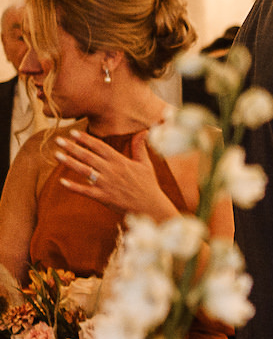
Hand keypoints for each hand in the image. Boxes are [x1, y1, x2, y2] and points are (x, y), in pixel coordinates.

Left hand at [55, 127, 175, 221]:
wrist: (151, 207)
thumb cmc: (148, 185)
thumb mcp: (145, 164)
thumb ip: (139, 147)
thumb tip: (143, 131)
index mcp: (120, 161)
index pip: (100, 146)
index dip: (86, 138)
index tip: (73, 132)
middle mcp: (111, 171)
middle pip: (88, 156)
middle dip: (72, 147)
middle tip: (58, 139)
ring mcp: (106, 184)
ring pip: (84, 171)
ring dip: (69, 162)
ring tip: (56, 155)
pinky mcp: (104, 197)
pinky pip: (85, 191)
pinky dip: (73, 186)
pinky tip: (62, 181)